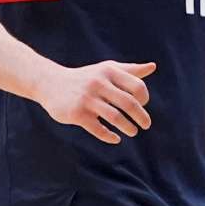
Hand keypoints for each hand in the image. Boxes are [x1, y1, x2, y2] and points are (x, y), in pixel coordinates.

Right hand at [35, 60, 155, 143]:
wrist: (51, 83)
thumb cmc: (86, 77)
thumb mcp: (107, 69)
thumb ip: (130, 70)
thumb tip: (153, 67)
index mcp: (109, 71)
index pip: (137, 87)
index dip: (144, 99)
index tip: (142, 106)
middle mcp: (99, 83)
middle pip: (129, 103)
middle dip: (141, 117)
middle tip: (146, 125)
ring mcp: (87, 99)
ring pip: (115, 117)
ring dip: (128, 127)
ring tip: (133, 132)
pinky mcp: (77, 113)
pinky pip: (98, 128)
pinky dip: (109, 136)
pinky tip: (116, 138)